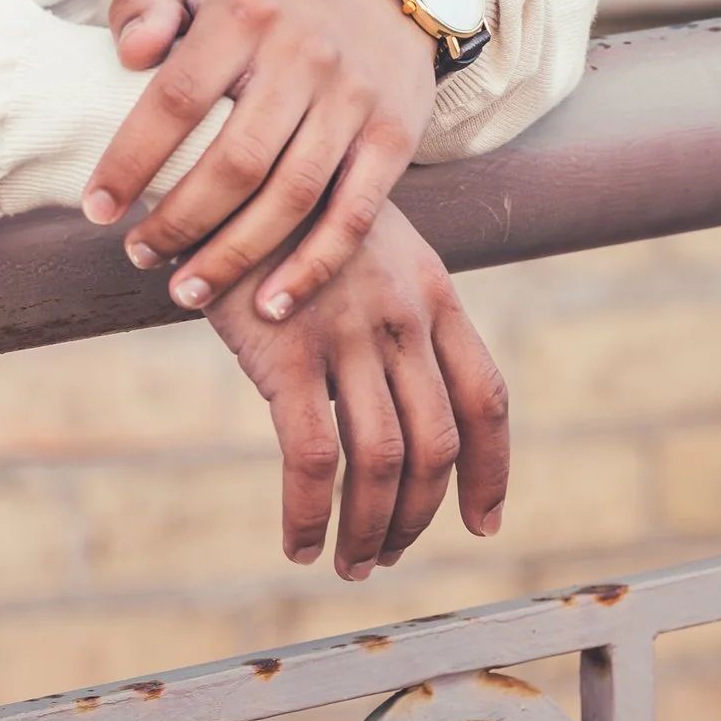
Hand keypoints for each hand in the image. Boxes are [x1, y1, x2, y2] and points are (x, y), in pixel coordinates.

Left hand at [81, 0, 435, 322]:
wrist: (373, 1)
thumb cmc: (259, 5)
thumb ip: (145, 5)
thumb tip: (130, 53)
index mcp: (244, 14)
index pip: (178, 97)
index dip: (132, 159)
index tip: (97, 209)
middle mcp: (304, 55)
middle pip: (236, 161)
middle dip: (180, 221)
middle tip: (139, 255)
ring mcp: (352, 99)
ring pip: (292, 197)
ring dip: (235, 256)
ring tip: (185, 290)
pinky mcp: (392, 138)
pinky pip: (353, 216)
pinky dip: (312, 267)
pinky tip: (270, 305)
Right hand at [208, 202, 508, 575]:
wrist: (228, 158)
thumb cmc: (290, 209)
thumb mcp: (369, 245)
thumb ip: (396, 312)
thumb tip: (396, 396)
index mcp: (433, 291)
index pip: (486, 397)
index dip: (492, 471)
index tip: (482, 521)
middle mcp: (403, 316)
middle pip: (437, 443)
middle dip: (418, 517)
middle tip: (390, 554)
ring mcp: (348, 334)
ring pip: (382, 462)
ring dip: (370, 530)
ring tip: (349, 563)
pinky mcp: (287, 351)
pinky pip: (311, 458)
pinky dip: (310, 513)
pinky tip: (298, 540)